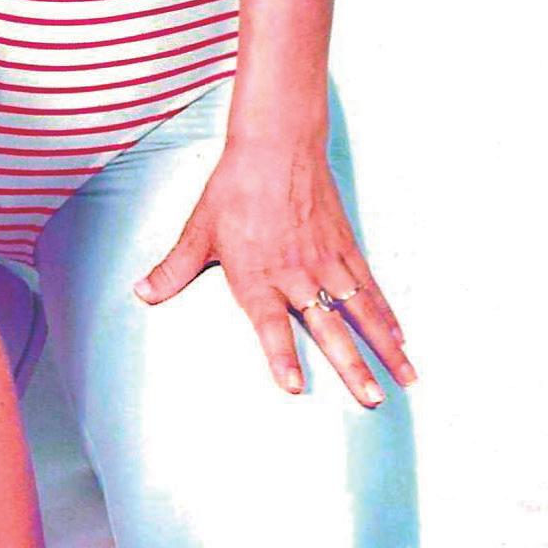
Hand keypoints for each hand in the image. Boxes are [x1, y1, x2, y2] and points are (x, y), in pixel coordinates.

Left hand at [135, 145, 415, 406]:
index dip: (280, 355)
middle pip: (328, 328)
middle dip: (351, 367)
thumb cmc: (233, 189)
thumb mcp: (198, 230)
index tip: (294, 386)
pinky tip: (401, 340)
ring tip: (405, 380)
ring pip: (361, 313)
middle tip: (370, 401)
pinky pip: (371, 288)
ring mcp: (327, 263)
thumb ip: (174, 268)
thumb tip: (142, 294)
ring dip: (384, 348)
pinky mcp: (346, 248)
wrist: (275, 146)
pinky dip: (387, 315)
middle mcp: (297, 274)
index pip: (269, 324)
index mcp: (257, 275)